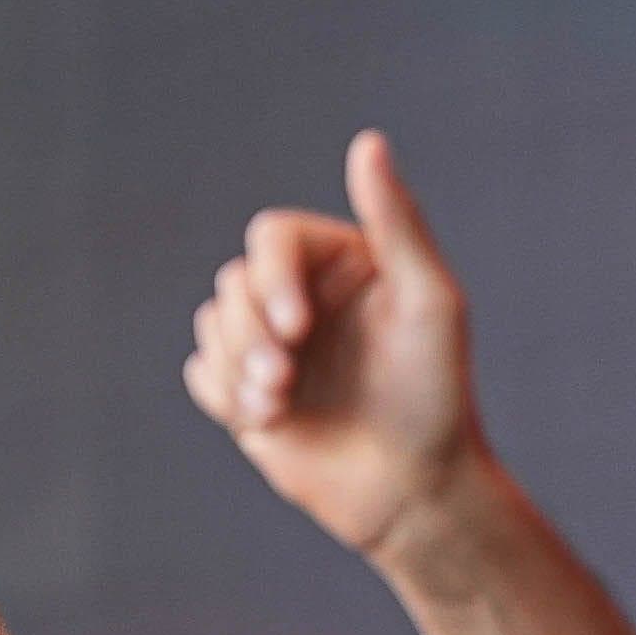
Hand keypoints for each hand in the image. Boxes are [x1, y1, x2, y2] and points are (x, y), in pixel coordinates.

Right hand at [184, 131, 485, 555]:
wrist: (415, 493)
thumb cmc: (435, 396)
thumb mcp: (430, 302)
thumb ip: (398, 222)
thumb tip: (368, 141)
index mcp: (343, 260)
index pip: (271, 236)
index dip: (271, 278)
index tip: (296, 329)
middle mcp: (305, 294)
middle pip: (233, 282)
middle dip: (251, 333)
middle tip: (285, 381)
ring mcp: (275, 344)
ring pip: (212, 325)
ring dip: (238, 367)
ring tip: (279, 407)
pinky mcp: (250, 391)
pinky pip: (201, 372)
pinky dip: (224, 395)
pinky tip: (268, 422)